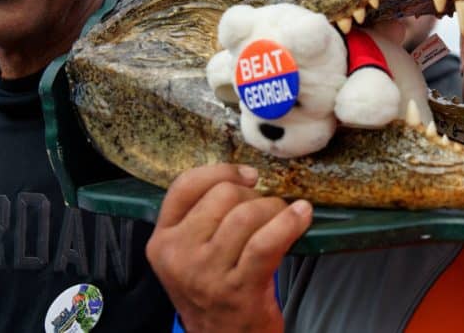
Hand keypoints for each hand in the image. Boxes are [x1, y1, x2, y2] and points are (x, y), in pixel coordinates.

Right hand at [146, 164, 312, 332]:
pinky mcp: (236, 288)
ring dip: (275, 210)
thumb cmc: (215, 291)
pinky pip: (266, 241)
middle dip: (255, 196)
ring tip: (285, 218)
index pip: (185, 186)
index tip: (249, 176)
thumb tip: (246, 178)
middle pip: (223, 195)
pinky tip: (302, 216)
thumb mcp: (190, 255)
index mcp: (161, 241)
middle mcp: (178, 255)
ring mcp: (205, 273)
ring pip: (247, 214)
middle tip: (268, 211)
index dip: (222, 172)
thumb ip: (202, 218)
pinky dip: (289, 223)